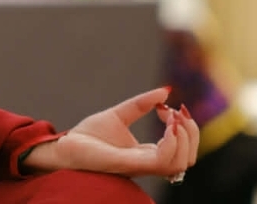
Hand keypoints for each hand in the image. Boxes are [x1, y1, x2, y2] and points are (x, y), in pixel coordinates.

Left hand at [22, 87, 198, 179]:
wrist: (64, 146)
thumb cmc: (88, 136)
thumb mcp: (119, 114)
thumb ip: (141, 104)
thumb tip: (166, 90)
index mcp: (146, 154)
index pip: (182, 153)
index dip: (188, 131)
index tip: (174, 108)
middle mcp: (147, 163)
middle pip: (187, 161)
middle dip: (192, 135)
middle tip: (177, 113)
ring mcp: (138, 165)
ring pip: (179, 164)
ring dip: (183, 138)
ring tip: (171, 117)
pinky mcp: (126, 163)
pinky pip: (160, 162)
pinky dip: (170, 143)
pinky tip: (166, 124)